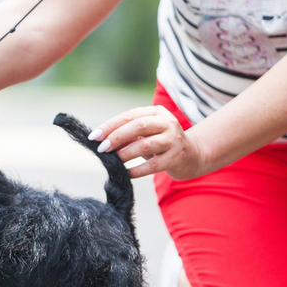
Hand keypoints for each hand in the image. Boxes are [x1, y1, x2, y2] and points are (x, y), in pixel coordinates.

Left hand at [88, 105, 206, 179]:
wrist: (192, 155)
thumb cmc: (161, 143)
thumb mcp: (146, 135)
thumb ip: (127, 135)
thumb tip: (102, 141)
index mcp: (157, 112)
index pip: (129, 116)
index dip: (110, 126)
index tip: (94, 137)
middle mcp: (167, 122)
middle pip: (138, 126)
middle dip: (116, 137)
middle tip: (102, 149)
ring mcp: (173, 139)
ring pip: (145, 145)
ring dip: (125, 154)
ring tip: (113, 161)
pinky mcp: (177, 157)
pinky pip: (153, 165)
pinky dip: (137, 170)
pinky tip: (126, 174)